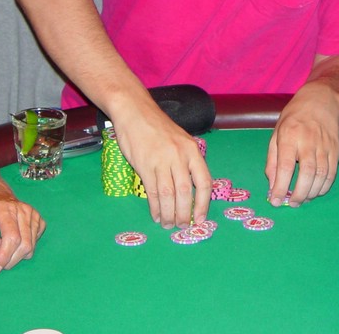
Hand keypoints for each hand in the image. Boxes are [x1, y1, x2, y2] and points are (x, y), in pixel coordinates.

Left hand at [0, 185, 45, 276]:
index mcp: (5, 209)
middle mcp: (23, 210)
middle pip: (24, 245)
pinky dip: (23, 248)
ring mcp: (33, 214)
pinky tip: (13, 241)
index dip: (4, 257)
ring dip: (15, 254)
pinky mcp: (39, 219)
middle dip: (9, 260)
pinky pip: (34, 243)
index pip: (12, 238)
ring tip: (1, 245)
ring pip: (31, 246)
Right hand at [113, 104, 211, 228]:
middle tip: (182, 226)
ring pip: (168, 195)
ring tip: (168, 224)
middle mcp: (179, 156)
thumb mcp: (180, 140)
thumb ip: (186, 161)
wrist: (135, 112)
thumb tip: (190, 190)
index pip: (204, 182)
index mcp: (192, 150)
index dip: (203, 204)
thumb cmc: (158, 128)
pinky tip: (156, 215)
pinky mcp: (144, 165)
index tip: (200, 219)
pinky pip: (152, 191)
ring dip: (169, 214)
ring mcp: (161, 160)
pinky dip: (155, 207)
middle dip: (185, 213)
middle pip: (185, 192)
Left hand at [265, 84, 338, 206]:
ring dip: (312, 193)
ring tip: (302, 199)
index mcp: (289, 135)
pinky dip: (324, 187)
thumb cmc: (293, 119)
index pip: (286, 166)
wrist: (320, 102)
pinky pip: (332, 173)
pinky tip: (315, 192)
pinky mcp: (336, 150)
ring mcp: (325, 145)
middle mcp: (308, 140)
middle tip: (292, 204)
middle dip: (299, 193)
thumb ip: (272, 161)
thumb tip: (272, 186)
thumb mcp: (276, 134)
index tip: (275, 201)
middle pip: (307, 173)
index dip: (280, 186)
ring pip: (321, 175)